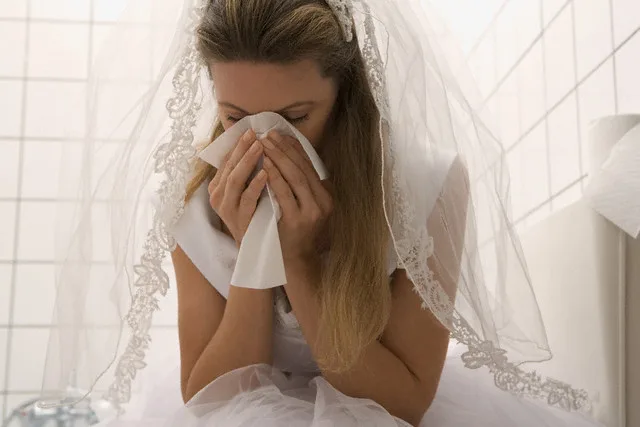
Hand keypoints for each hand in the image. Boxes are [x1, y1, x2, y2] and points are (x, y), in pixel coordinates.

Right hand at [208, 129, 267, 246]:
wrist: (257, 247)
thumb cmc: (254, 215)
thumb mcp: (248, 190)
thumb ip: (247, 171)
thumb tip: (259, 143)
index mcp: (219, 186)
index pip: (227, 160)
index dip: (238, 144)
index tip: (252, 130)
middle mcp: (218, 196)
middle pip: (229, 166)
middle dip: (242, 148)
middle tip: (255, 133)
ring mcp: (227, 209)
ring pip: (235, 180)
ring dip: (248, 161)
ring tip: (260, 147)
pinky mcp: (239, 220)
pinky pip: (246, 198)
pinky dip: (256, 184)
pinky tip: (266, 173)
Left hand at [261, 131, 332, 260]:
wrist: (294, 262)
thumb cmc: (294, 232)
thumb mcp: (303, 206)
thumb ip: (300, 186)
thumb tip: (287, 153)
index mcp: (325, 196)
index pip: (309, 165)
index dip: (294, 148)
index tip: (280, 133)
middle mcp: (322, 203)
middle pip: (302, 168)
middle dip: (284, 149)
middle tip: (268, 134)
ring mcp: (311, 212)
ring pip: (295, 177)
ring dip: (279, 158)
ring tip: (264, 144)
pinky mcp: (297, 220)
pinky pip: (284, 193)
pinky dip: (274, 177)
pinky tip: (264, 166)